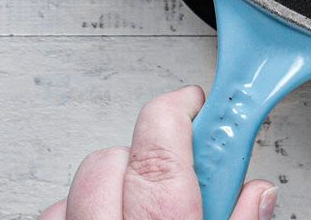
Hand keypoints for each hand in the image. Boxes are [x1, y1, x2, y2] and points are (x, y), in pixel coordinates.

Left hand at [40, 86, 275, 219]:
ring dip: (112, 189)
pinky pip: (55, 214)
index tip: (199, 101)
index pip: (164, 136)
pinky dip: (79, 212)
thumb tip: (256, 193)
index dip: (183, 108)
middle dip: (148, 156)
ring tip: (141, 212)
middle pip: (117, 155)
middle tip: (180, 179)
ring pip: (80, 186)